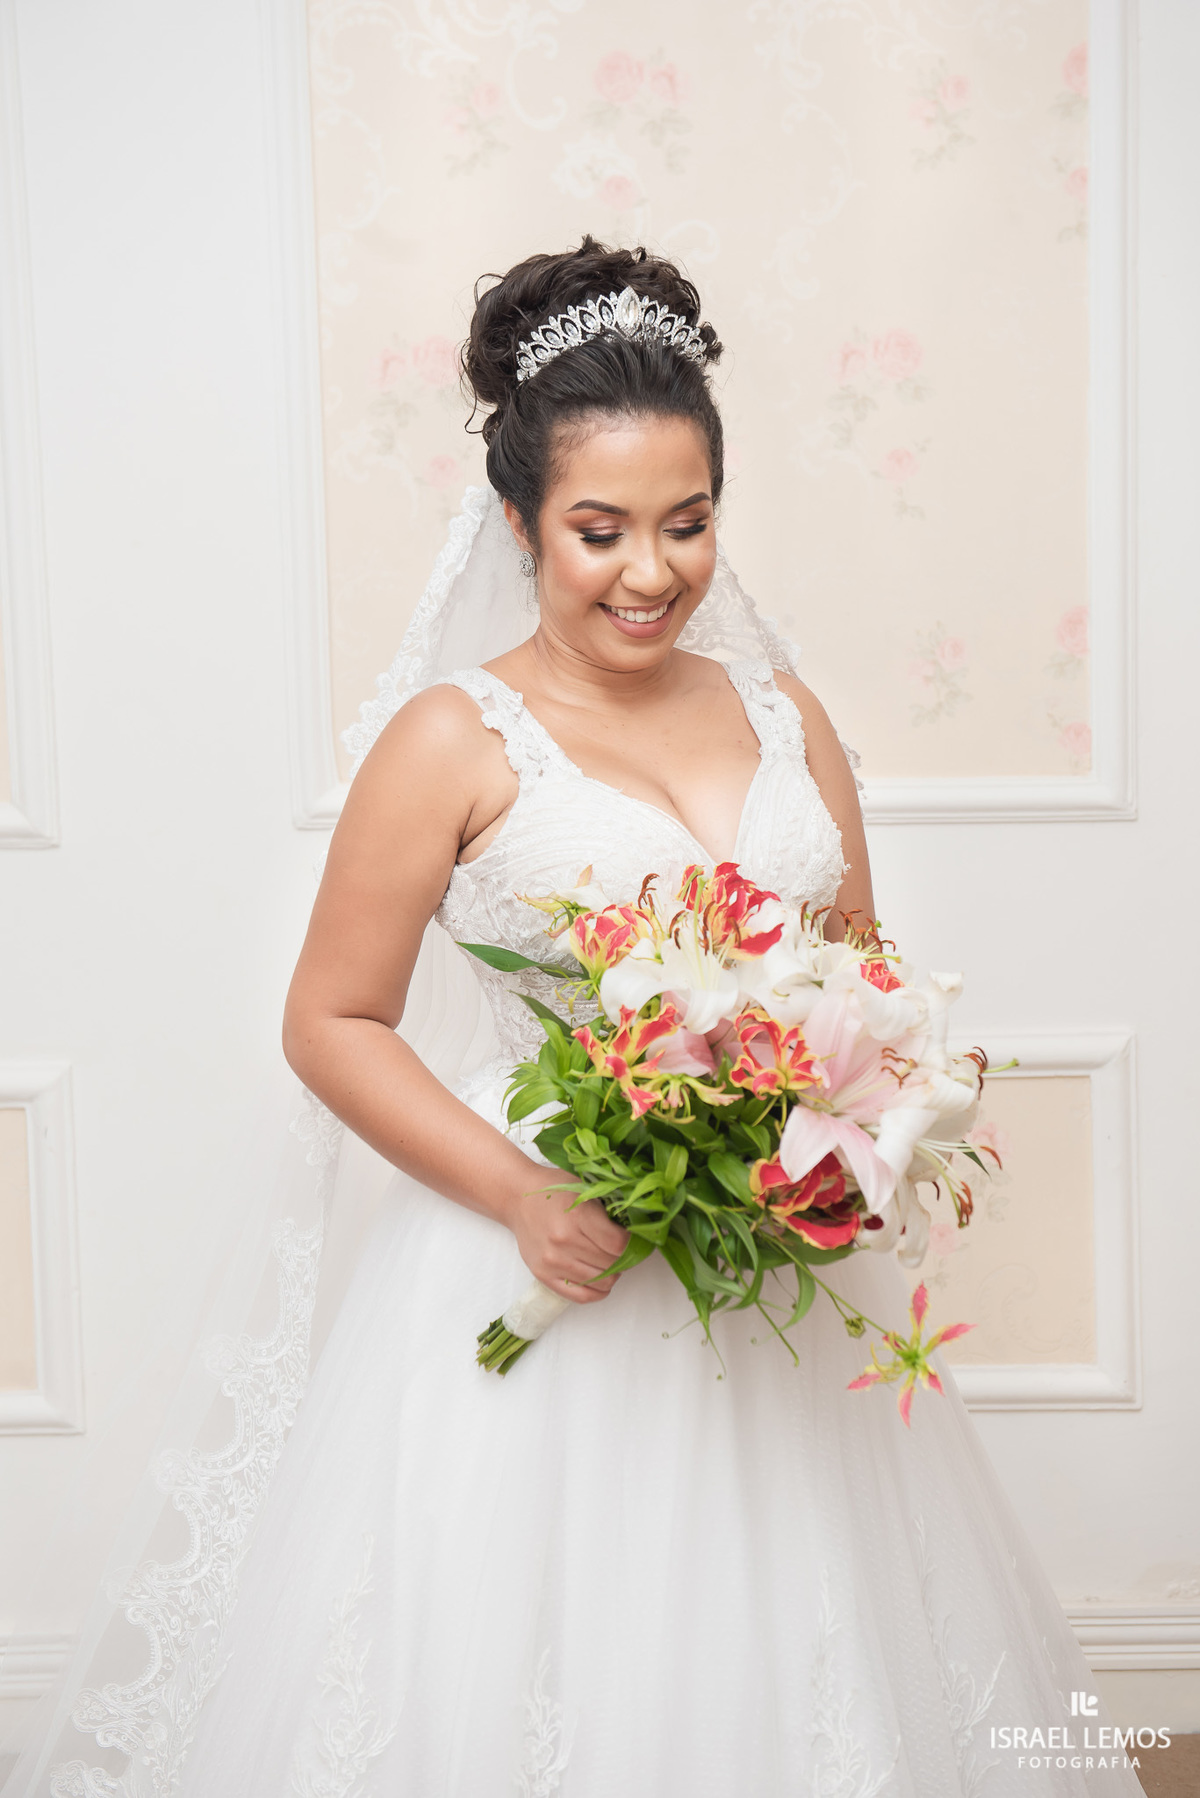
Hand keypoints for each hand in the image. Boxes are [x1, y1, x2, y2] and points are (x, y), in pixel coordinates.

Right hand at [508, 1174, 629, 1304]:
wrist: (517, 1199)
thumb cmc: (553, 1191)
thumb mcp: (585, 1189)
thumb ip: (608, 1211)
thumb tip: (637, 1232)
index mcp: (577, 1215)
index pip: (618, 1244)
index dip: (630, 1242)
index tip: (629, 1237)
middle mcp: (564, 1241)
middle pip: (612, 1264)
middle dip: (622, 1258)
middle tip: (617, 1248)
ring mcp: (553, 1261)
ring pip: (601, 1282)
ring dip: (611, 1273)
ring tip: (606, 1260)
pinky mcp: (544, 1275)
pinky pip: (580, 1296)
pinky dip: (597, 1292)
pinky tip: (599, 1280)